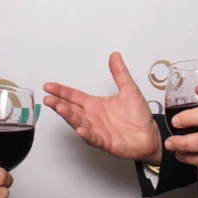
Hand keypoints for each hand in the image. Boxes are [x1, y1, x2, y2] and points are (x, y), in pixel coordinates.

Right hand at [43, 52, 161, 163]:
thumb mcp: (129, 90)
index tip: (48, 86)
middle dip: (59, 104)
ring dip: (69, 117)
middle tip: (48, 99)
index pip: (74, 96)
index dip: (61, 91)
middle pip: (71, 110)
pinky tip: (81, 130)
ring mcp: (97, 131)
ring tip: (60, 109)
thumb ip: (120, 73)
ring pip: (79, 123)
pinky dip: (87, 135)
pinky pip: (94, 139)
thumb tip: (115, 55)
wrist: (150, 135)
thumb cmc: (138, 116)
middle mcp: (92, 117)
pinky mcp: (106, 142)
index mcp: (95, 105)